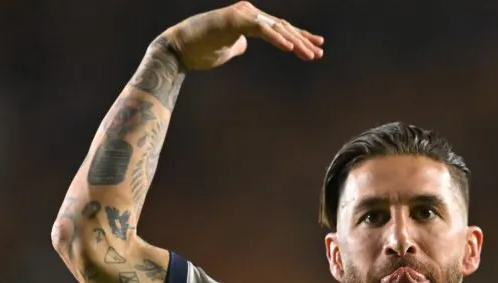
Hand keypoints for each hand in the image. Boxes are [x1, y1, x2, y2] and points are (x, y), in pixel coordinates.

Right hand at [163, 1, 323, 70]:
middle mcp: (247, 13)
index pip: (279, 28)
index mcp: (248, 19)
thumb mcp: (226, 49)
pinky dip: (277, 38)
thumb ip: (238, 44)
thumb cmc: (200, 50)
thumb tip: (244, 46)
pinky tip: (291, 47)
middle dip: (302, 40)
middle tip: (319, 52)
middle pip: (281, 26)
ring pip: (275, 28)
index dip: (299, 37)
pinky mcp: (234, 20)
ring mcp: (241, 14)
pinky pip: (260, 29)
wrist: (178, 49)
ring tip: (310, 54)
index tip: (317, 47)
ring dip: (295, 42)